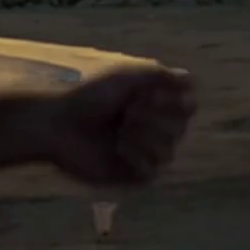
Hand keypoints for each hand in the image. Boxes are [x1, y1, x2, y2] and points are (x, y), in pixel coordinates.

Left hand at [45, 66, 196, 184]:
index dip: (176, 102)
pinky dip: (137, 159)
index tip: (149, 96)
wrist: (57, 125)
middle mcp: (150, 127)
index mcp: (151, 103)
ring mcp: (140, 152)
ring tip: (121, 132)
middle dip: (156, 119)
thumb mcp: (125, 77)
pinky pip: (152, 172)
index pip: (188, 106)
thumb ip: (160, 75)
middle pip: (181, 128)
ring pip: (169, 151)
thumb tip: (191, 81)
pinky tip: (118, 149)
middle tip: (127, 113)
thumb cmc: (88, 97)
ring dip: (146, 138)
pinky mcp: (129, 174)